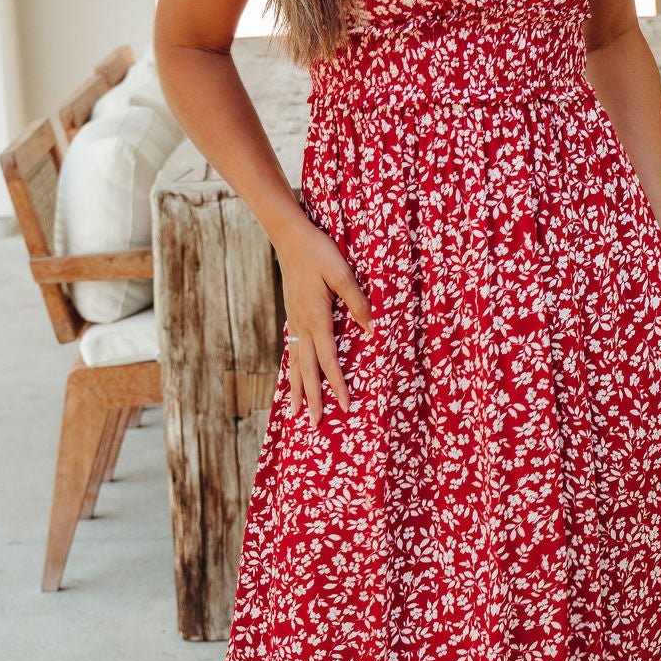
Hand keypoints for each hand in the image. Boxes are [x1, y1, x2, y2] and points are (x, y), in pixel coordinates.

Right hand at [271, 210, 373, 424]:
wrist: (289, 236)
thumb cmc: (318, 251)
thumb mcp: (342, 273)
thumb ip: (357, 302)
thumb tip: (371, 330)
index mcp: (316, 318)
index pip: (328, 360)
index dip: (337, 385)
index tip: (345, 406)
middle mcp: (302, 325)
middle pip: (307, 370)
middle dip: (312, 398)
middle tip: (314, 424)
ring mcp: (294, 322)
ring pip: (295, 363)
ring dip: (297, 389)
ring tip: (295, 411)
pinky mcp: (293, 316)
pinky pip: (292, 350)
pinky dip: (293, 369)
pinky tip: (294, 377)